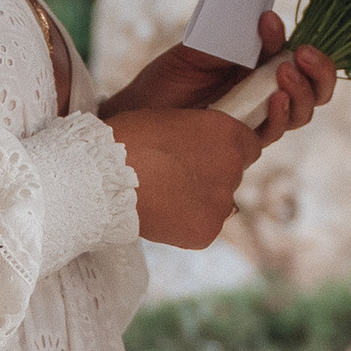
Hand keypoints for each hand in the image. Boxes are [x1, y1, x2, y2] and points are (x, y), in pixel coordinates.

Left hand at [102, 13, 336, 141]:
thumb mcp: (201, 49)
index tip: (269, 21)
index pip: (303, 61)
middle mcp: (266, 95)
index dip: (300, 44)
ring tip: (285, 72)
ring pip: (300, 112)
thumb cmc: (168, 79)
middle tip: (303, 54)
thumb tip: (268, 22)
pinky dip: (280, 115)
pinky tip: (275, 99)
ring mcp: (256, 118)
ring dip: (302, 92)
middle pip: (314, 90)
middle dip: (319, 72)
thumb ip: (235, 39)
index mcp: (262, 68)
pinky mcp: (241, 141)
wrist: (137, 112)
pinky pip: (272, 132)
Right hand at [107, 106, 264, 248]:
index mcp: (226, 133)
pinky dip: (186, 224)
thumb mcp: (170, 120)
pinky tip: (161, 214)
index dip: (227, 149)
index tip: (207, 154)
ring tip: (163, 196)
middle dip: (211, 176)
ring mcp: (222, 202)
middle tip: (176, 176)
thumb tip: (204, 151)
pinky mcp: (207, 231)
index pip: (249, 145)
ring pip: (219, 203)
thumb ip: (199, 134)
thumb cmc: (127, 140)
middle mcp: (233, 167)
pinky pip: (203, 227)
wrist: (101, 179)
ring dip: (199, 201)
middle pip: (233, 175)